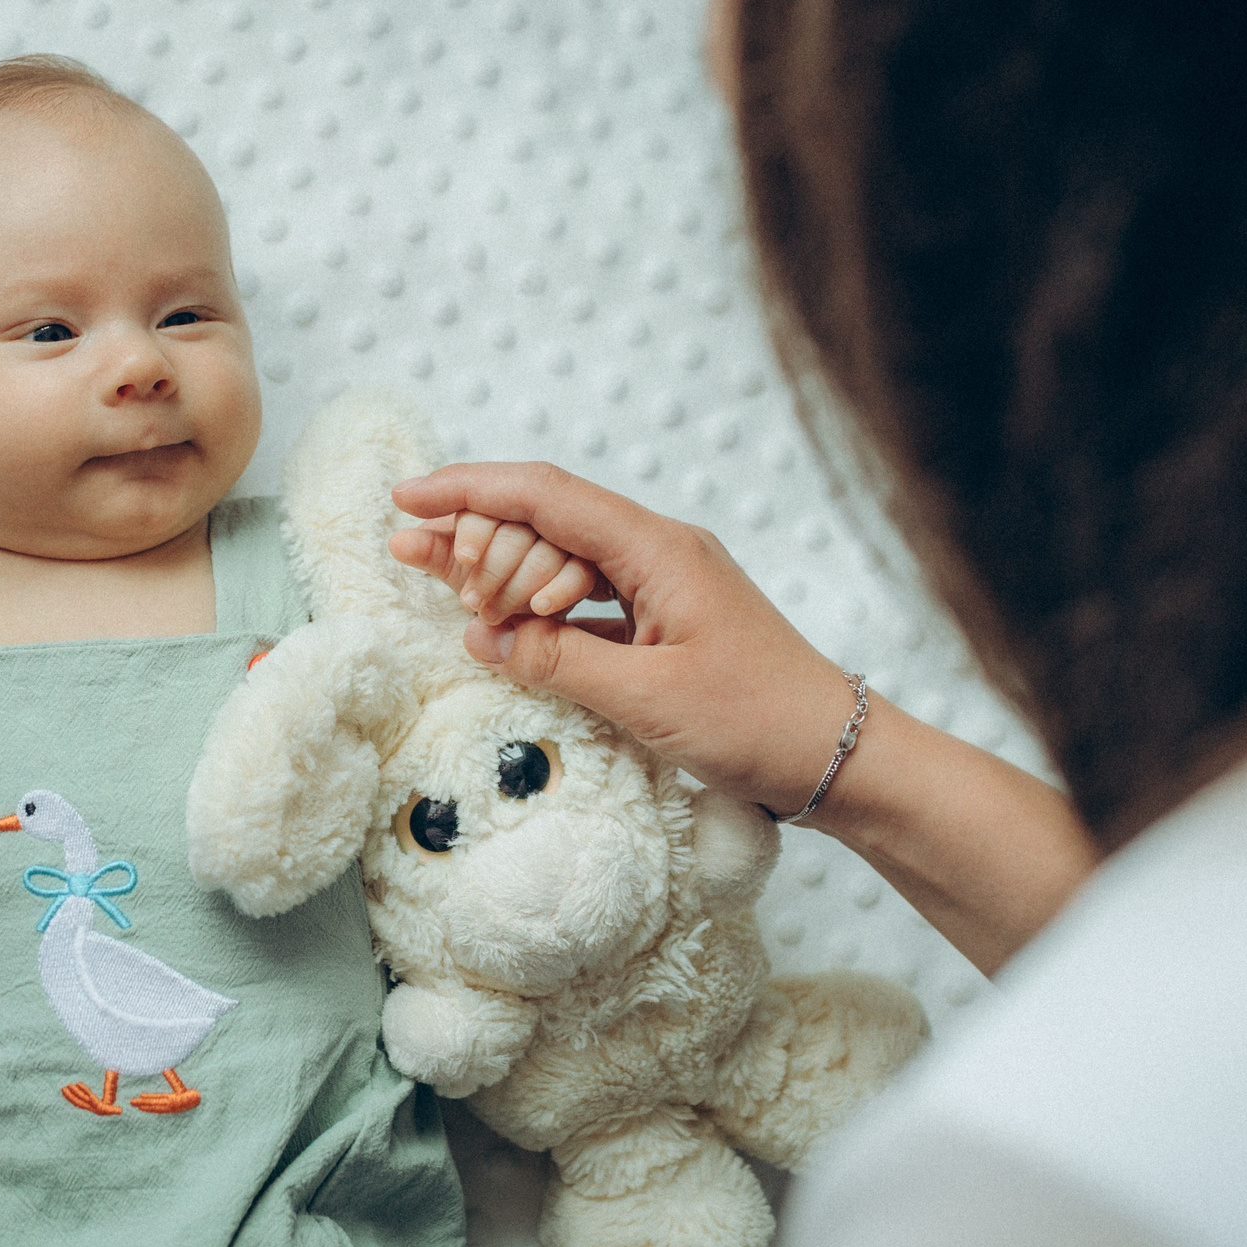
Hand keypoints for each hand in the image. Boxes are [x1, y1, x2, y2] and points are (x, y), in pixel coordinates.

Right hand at [386, 461, 853, 819]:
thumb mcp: (648, 698)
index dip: (470, 490)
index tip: (408, 497)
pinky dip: (533, 605)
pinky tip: (493, 615)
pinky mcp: (661, 620)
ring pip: (559, 556)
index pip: (546, 496)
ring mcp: (661, 584)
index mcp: (658, 550)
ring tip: (431, 573)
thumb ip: (558, 661)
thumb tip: (482, 636)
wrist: (839, 756)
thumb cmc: (760, 722)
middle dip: (472, 530)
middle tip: (409, 557)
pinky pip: (581, 596)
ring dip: (497, 566)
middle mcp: (658, 552)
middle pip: (545, 518)